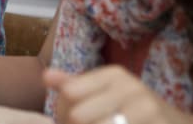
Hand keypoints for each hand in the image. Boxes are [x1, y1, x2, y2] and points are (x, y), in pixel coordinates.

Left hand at [44, 66, 190, 123]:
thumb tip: (46, 76)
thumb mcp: (106, 94)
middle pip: (78, 116)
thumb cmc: (135, 113)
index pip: (69, 93)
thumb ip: (75, 87)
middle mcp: (132, 87)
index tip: (75, 122)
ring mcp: (146, 109)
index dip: (64, 114)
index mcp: (115, 75)